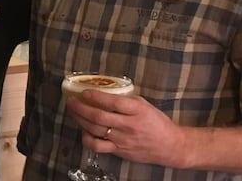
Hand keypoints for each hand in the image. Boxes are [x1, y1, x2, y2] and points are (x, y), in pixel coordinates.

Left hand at [65, 89, 186, 167]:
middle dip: (81, 107)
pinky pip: (97, 146)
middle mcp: (129, 125)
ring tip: (73, 111)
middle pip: (99, 116)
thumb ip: (126, 100)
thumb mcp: (144, 105)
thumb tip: (104, 92)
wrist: (170, 146)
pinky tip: (84, 129)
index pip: (112, 102)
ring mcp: (122, 140)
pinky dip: (87, 137)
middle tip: (71, 100)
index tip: (84, 91)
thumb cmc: (157, 123)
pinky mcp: (119, 150)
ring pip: (95, 130)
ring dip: (80, 119)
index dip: (95, 96)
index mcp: (137, 111)